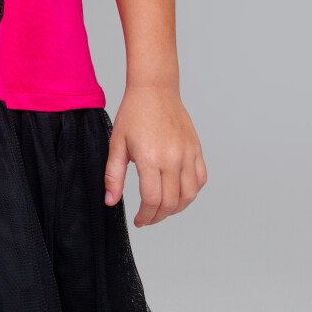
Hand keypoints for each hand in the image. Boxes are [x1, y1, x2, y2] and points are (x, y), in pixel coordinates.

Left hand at [104, 84, 206, 225]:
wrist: (155, 90)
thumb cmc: (134, 114)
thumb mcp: (116, 145)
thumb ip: (113, 176)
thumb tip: (110, 201)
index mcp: (150, 159)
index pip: (152, 201)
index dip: (145, 217)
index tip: (139, 221)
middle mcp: (173, 158)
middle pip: (171, 202)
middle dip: (158, 216)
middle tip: (148, 218)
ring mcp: (188, 154)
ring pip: (190, 195)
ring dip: (177, 208)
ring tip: (163, 209)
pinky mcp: (196, 149)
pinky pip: (200, 179)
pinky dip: (192, 192)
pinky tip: (179, 194)